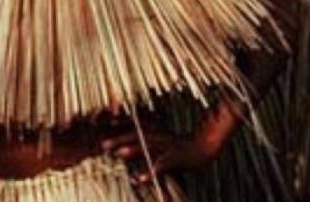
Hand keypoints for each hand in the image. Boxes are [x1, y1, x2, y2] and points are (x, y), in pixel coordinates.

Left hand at [102, 128, 220, 185]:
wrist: (207, 148)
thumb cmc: (183, 149)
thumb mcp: (163, 144)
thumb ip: (145, 147)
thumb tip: (124, 151)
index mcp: (157, 134)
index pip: (135, 131)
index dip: (119, 131)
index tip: (102, 132)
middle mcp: (161, 138)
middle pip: (138, 136)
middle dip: (120, 139)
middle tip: (103, 145)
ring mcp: (170, 147)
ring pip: (149, 146)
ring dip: (134, 149)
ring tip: (118, 153)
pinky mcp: (178, 158)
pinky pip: (163, 165)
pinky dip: (151, 171)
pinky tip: (140, 179)